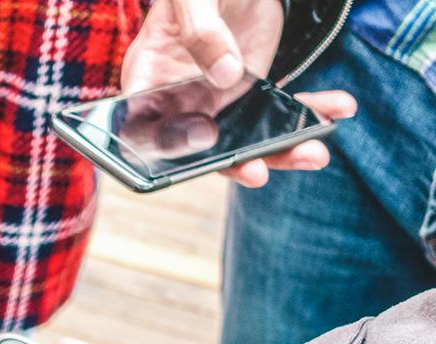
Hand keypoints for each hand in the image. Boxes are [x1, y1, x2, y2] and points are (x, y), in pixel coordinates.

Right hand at [121, 0, 355, 186]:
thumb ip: (201, 31)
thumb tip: (226, 76)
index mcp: (148, 80)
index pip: (145, 129)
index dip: (170, 145)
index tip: (205, 139)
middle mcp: (179, 101)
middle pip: (199, 150)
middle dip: (236, 164)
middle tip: (260, 171)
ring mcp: (215, 101)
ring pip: (243, 141)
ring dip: (281, 150)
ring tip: (314, 152)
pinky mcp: (249, 91)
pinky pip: (277, 112)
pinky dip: (308, 112)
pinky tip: (338, 108)